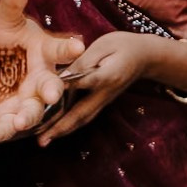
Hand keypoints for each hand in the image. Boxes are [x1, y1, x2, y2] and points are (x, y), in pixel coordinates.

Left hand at [0, 0, 83, 143]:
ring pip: (33, 112)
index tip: (78, 44)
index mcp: (46, 53)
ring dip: (28, 117)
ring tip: (21, 122)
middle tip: (53, 94)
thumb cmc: (1, 34)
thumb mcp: (4, 14)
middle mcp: (42, 79)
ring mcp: (27, 99)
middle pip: (52, 87)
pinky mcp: (9, 114)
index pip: (62, 49)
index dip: (69, 48)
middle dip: (52, 92)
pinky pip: (7, 126)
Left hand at [35, 31, 173, 145]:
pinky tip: (55, 130)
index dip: (67, 90)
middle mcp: (105, 94)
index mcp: (106, 76)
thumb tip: (64, 75)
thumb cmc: (122, 46)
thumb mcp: (104, 45)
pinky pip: (84, 117)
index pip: (85, 84)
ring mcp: (104, 101)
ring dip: (63, 132)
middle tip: (41, 140)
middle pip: (81, 113)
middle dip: (60, 127)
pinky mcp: (102, 103)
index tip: (49, 98)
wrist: (145, 57)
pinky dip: (69, 126)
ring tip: (44, 141)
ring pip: (83, 119)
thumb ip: (84, 60)